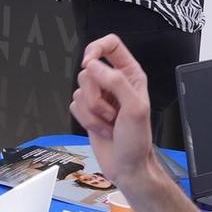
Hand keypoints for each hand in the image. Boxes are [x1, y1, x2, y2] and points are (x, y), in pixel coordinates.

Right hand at [71, 34, 156, 185]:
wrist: (128, 166)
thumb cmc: (138, 141)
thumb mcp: (135, 108)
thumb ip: (115, 82)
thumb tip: (93, 66)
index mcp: (130, 74)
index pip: (110, 45)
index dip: (96, 49)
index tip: (89, 64)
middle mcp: (113, 82)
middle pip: (88, 71)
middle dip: (96, 96)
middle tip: (112, 112)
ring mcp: (99, 97)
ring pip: (79, 90)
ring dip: (92, 112)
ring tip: (109, 123)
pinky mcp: (87, 111)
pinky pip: (73, 106)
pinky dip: (85, 120)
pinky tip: (101, 128)